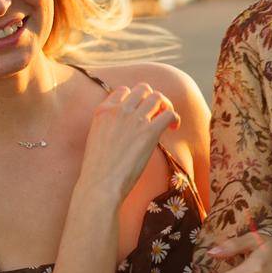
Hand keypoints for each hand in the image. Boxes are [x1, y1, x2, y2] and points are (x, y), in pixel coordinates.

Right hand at [79, 83, 178, 198]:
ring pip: (158, 97)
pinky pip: (169, 113)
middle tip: (156, 115)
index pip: (123, 90)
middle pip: (143, 89)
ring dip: (166, 106)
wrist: (101, 183)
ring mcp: (134, 119)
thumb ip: (109, 126)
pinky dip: (174, 118)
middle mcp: (119, 110)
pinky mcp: (149, 132)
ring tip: (166, 121)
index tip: (140, 112)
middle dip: (152, 99)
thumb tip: (125, 129)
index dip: (135, 99)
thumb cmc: (99, 169)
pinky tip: (173, 128)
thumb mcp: (97, 139)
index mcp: (103, 111)